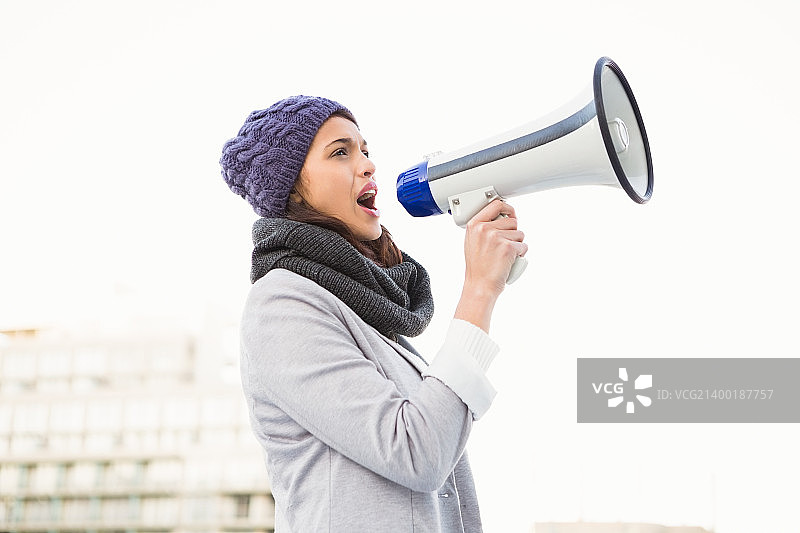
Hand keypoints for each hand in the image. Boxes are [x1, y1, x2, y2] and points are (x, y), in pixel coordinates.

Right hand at [455, 199, 527, 331]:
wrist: (480, 285)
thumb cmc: (478, 267)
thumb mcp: (472, 242)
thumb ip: (483, 228)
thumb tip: (501, 218)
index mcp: (474, 225)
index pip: (496, 205)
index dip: (507, 209)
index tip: (511, 214)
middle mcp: (484, 228)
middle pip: (512, 220)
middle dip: (513, 232)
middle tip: (503, 246)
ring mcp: (496, 237)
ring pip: (520, 233)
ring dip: (517, 244)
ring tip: (504, 255)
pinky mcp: (508, 247)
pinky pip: (523, 245)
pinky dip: (520, 254)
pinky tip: (509, 261)